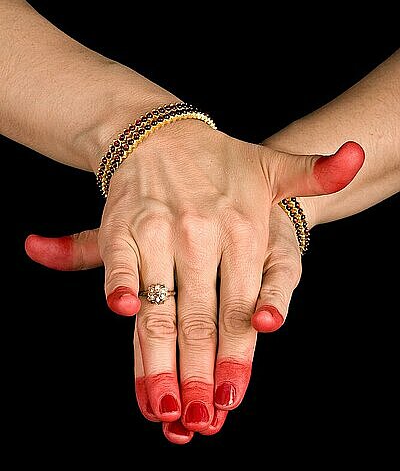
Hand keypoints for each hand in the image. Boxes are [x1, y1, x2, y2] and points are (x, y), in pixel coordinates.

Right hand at [25, 123, 363, 440]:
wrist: (164, 134)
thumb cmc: (222, 163)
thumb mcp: (275, 167)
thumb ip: (316, 174)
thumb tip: (358, 157)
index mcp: (246, 231)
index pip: (243, 308)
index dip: (238, 357)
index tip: (230, 398)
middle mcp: (205, 235)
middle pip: (203, 318)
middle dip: (199, 374)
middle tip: (197, 420)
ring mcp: (163, 230)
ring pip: (162, 304)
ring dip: (159, 357)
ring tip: (162, 403)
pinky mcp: (125, 224)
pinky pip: (122, 261)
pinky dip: (122, 286)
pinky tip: (124, 314)